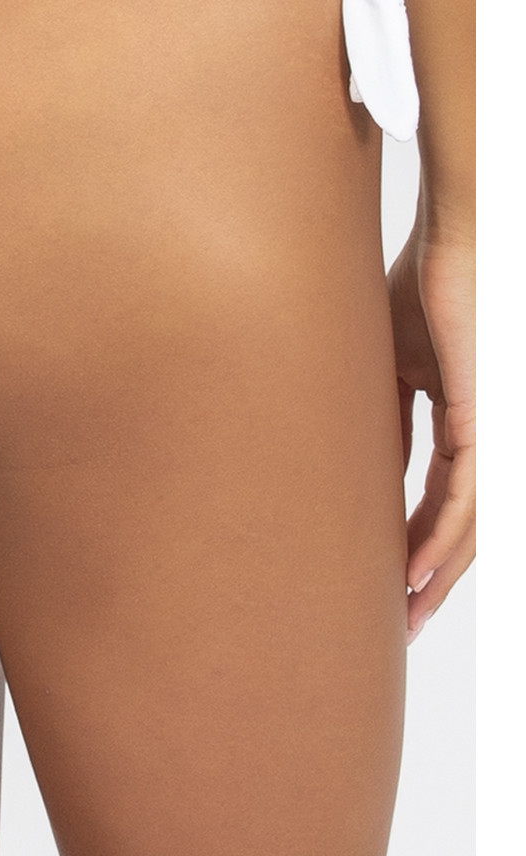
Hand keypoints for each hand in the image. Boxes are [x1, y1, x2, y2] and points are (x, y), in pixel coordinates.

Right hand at [387, 220, 474, 642]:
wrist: (454, 238)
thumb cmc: (422, 282)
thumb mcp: (394, 364)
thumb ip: (387, 416)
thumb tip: (363, 464)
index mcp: (463, 417)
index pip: (442, 495)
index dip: (417, 538)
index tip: (388, 574)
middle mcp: (486, 432)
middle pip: (463, 522)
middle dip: (432, 574)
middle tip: (401, 617)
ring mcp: (492, 429)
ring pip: (471, 522)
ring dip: (438, 571)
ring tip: (406, 610)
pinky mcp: (487, 419)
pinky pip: (466, 496)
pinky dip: (441, 538)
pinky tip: (415, 570)